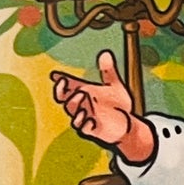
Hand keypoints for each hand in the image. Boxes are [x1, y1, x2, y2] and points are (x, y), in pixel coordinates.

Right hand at [52, 50, 154, 164]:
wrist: (127, 123)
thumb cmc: (117, 104)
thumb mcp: (114, 85)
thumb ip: (108, 71)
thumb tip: (106, 54)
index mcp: (84, 92)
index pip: (67, 87)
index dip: (60, 82)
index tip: (56, 76)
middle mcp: (82, 105)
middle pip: (65, 100)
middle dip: (65, 95)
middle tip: (77, 89)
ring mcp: (85, 118)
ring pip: (73, 114)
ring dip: (76, 108)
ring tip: (83, 101)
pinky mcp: (92, 130)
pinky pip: (84, 129)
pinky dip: (85, 125)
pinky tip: (90, 120)